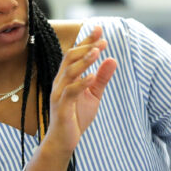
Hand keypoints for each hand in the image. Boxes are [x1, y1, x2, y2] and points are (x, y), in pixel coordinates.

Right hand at [46, 26, 117, 153]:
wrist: (63, 141)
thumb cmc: (76, 117)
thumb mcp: (93, 95)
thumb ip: (101, 78)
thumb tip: (112, 59)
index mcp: (66, 78)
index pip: (75, 54)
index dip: (86, 41)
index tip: (99, 29)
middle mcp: (60, 82)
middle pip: (70, 58)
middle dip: (85, 46)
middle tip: (102, 39)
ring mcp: (58, 94)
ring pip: (69, 72)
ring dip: (84, 61)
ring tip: (97, 52)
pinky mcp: (61, 107)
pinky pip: (70, 91)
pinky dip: (81, 83)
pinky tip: (91, 77)